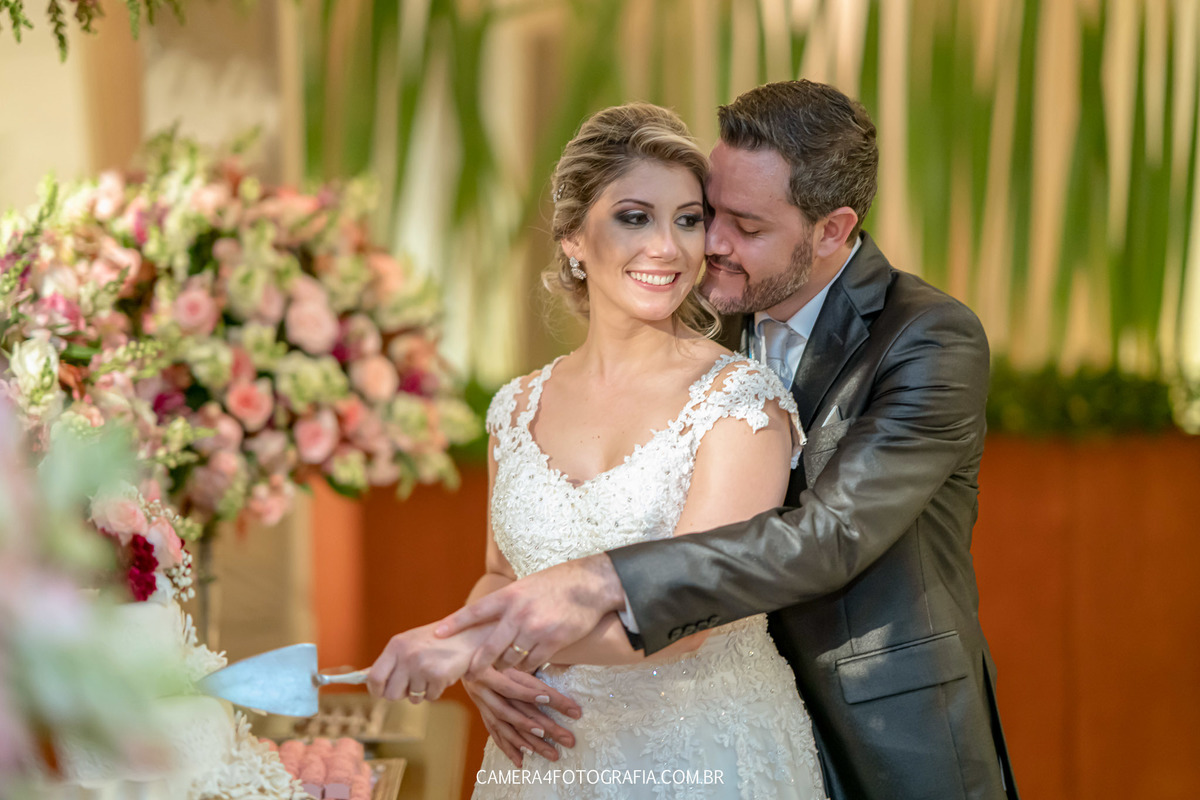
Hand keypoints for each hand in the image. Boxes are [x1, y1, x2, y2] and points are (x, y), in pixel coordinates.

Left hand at [367, 621, 491, 701]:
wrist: (470, 633)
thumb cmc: (440, 639)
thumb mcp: (412, 643)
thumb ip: (393, 660)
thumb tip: (371, 682)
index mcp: (397, 645)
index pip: (374, 676)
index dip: (376, 689)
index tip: (381, 692)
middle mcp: (407, 655)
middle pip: (391, 694)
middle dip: (402, 694)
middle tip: (413, 685)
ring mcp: (422, 666)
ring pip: (413, 698)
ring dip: (422, 691)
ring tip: (432, 673)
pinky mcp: (438, 675)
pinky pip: (430, 697)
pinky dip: (437, 690)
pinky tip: (443, 674)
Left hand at [434, 554, 625, 673]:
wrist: (591, 585)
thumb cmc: (558, 583)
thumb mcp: (527, 585)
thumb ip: (509, 602)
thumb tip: (489, 616)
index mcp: (510, 596)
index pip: (476, 611)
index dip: (455, 623)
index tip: (437, 634)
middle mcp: (519, 614)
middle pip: (490, 648)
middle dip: (478, 664)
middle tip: (470, 673)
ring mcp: (535, 630)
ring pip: (510, 660)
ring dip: (506, 665)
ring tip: (505, 665)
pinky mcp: (552, 642)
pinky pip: (532, 664)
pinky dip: (527, 667)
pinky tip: (528, 664)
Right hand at [463, 667, 581, 766]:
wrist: (466, 662)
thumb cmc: (498, 659)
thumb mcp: (514, 661)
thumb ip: (534, 678)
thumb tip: (563, 695)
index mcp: (497, 673)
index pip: (520, 687)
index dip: (534, 695)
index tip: (557, 703)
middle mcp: (489, 690)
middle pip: (519, 712)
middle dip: (546, 727)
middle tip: (567, 739)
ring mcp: (484, 704)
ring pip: (507, 727)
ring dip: (527, 741)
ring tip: (547, 752)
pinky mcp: (483, 715)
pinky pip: (495, 734)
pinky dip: (508, 748)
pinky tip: (521, 760)